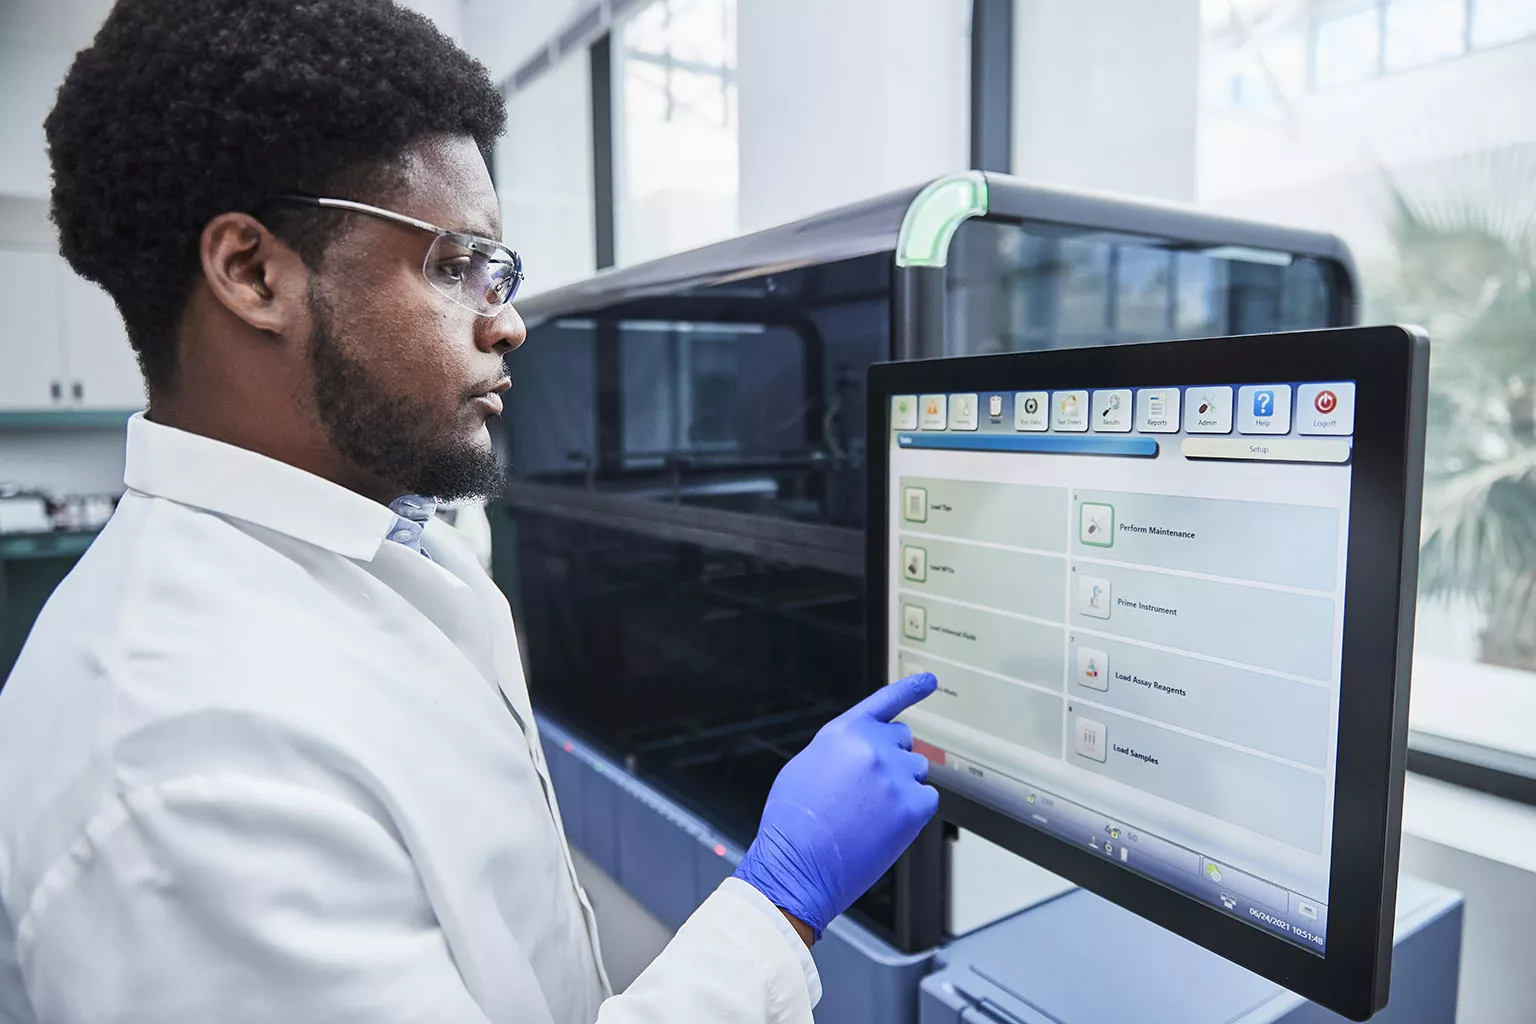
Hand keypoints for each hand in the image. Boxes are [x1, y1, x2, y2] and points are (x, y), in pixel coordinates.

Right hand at [733, 673, 939, 939]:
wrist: (798, 865)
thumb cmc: (794, 822)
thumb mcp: (806, 766)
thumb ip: (841, 748)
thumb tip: (860, 751)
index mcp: (845, 731)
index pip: (886, 701)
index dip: (911, 688)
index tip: (931, 681)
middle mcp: (873, 747)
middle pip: (904, 741)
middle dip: (892, 758)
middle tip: (869, 789)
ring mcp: (895, 776)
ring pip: (917, 771)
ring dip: (901, 785)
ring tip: (870, 812)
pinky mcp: (913, 807)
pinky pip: (927, 798)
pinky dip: (912, 811)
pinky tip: (884, 825)